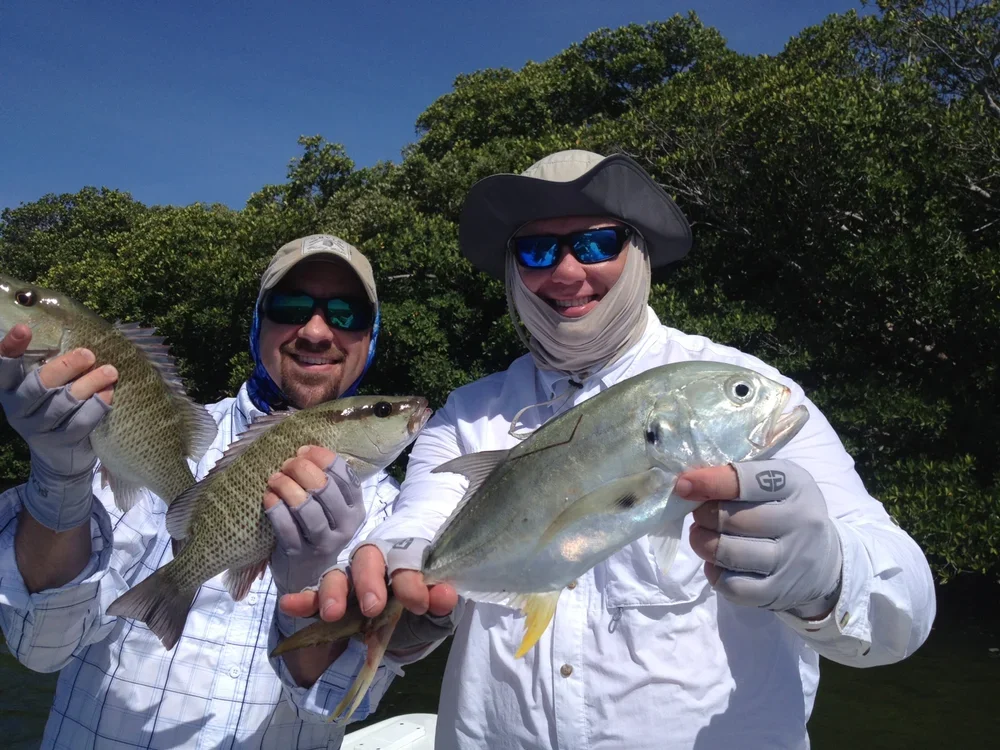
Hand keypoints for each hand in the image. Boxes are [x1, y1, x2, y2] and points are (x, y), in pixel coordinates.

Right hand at [0, 325, 115, 530]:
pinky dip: (97, 406)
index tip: (24, 328)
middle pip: (38, 385)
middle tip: (88, 353)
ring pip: (64, 403)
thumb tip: (69, 319)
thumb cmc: (54, 403)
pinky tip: (110, 393)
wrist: (61, 455)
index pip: (3, 367)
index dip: (10, 348)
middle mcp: (18, 408)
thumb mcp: (46, 382)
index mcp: (9, 388)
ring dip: (89, 384)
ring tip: (111, 370)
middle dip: (64, 366)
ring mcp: (38, 428)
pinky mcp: (61, 443)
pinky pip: (81, 423)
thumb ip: (50, 358)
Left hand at [264, 446, 365, 633]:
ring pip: (307, 508)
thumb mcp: (332, 510)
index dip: (323, 457)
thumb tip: (305, 451)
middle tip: (287, 463)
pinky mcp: (300, 555)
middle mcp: (345, 526)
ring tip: (275, 478)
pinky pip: (286, 528)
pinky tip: (268, 497)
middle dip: (303, 469)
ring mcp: (323, 542)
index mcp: (356, 508)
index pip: (345, 475)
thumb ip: (327, 484)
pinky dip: (275, 509)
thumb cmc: (316, 532)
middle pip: (325, 489)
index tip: (304, 450)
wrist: (306, 576)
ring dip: (288, 487)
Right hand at [282, 534, 457, 623]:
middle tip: (372, 606)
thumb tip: (446, 596)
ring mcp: (351, 581)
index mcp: (405, 560)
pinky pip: (313, 596)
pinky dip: (303, 600)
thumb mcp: (438, 610)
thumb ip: (441, 603)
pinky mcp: (332, 600)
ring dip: (333, 591)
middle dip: (368, 580)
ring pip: (338, 574)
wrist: (408, 623)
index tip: (419, 602)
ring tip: (332, 613)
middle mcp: (376, 565)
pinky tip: (289, 604)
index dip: (411, 580)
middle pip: (367, 557)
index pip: (405, 560)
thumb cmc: (423, 606)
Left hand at [676, 459, 842, 619]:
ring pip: (728, 553)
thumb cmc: (784, 510)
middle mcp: (799, 521)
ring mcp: (790, 560)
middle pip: (731, 519)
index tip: (683, 485)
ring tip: (701, 537)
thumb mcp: (771, 484)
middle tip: (699, 516)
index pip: (747, 481)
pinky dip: (714, 573)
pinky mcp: (778, 592)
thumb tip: (687, 485)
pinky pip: (732, 585)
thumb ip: (733, 480)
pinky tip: (717, 563)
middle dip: (703, 516)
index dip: (710, 483)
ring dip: (703, 543)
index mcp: (794, 484)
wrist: (825, 559)